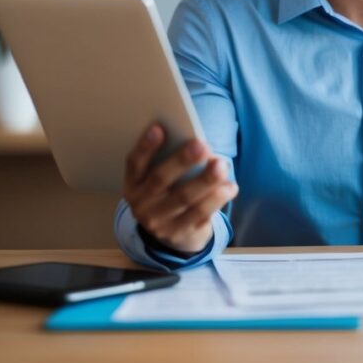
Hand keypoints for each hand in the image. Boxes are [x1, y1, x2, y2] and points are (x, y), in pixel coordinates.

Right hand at [123, 124, 238, 253]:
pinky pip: (200, 214)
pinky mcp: (180, 234)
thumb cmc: (170, 192)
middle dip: (182, 160)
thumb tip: (196, 144)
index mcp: (133, 185)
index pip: (135, 163)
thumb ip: (169, 163)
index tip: (159, 128)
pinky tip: (230, 187)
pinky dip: (217, 199)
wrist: (173, 234)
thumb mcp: (159, 181)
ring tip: (221, 166)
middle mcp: (142, 204)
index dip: (145, 146)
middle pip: (161, 179)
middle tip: (202, 145)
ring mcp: (160, 222)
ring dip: (205, 180)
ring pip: (184, 198)